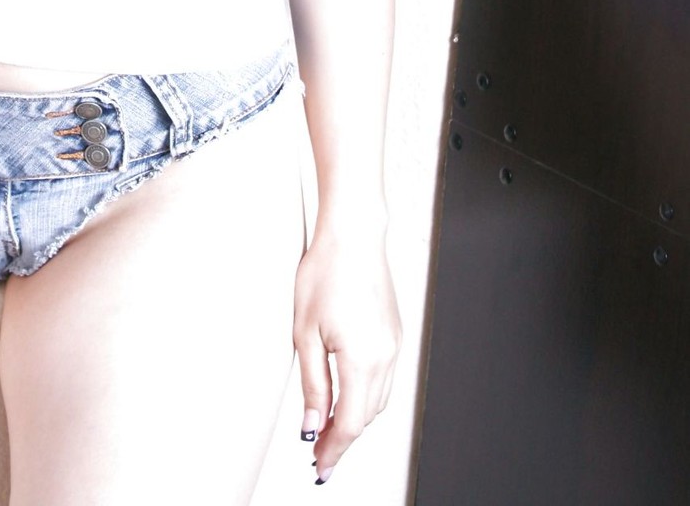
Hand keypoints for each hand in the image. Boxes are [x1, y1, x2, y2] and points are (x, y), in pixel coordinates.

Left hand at [293, 228, 401, 482]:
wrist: (353, 233)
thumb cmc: (326, 271)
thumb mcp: (306, 332)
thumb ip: (312, 386)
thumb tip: (313, 427)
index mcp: (363, 358)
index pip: (351, 423)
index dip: (334, 450)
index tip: (319, 467)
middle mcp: (386, 356)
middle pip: (368, 417)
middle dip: (343, 440)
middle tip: (319, 455)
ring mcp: (395, 345)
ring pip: (379, 401)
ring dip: (357, 419)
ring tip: (330, 429)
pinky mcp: (395, 334)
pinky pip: (385, 379)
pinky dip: (367, 396)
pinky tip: (349, 396)